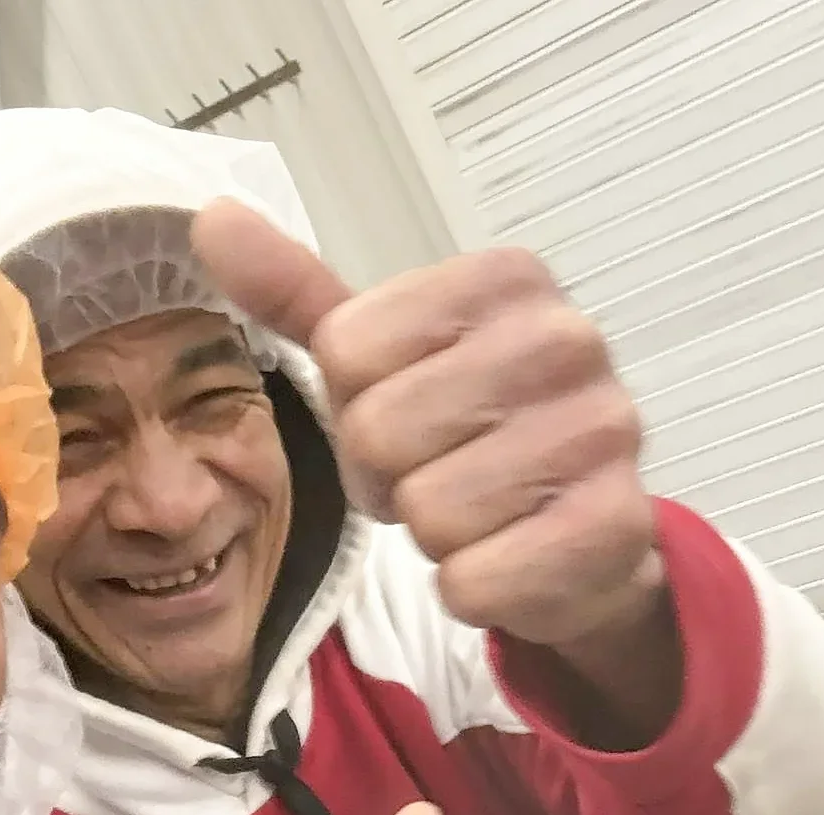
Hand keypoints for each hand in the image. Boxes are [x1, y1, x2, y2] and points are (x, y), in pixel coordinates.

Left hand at [191, 199, 662, 647]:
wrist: (581, 533)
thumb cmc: (466, 436)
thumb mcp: (382, 356)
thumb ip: (299, 294)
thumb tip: (212, 219)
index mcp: (504, 281)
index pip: (346, 350)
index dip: (354, 404)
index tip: (406, 414)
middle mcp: (565, 340)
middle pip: (377, 430)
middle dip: (388, 477)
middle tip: (437, 474)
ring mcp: (601, 432)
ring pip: (426, 512)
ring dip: (434, 536)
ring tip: (478, 516)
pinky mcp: (611, 527)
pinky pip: (472, 579)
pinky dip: (472, 588)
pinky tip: (510, 559)